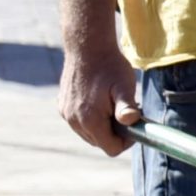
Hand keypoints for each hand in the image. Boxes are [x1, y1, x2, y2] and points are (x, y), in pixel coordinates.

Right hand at [58, 41, 140, 155]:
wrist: (87, 46)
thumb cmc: (109, 66)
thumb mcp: (124, 86)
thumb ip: (126, 107)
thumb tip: (130, 121)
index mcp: (89, 120)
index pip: (111, 148)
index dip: (126, 141)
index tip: (134, 124)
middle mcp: (73, 120)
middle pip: (100, 142)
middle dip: (115, 132)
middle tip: (125, 110)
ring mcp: (66, 114)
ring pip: (89, 133)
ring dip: (103, 125)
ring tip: (113, 104)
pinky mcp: (62, 106)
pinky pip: (80, 122)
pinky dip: (92, 117)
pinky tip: (100, 100)